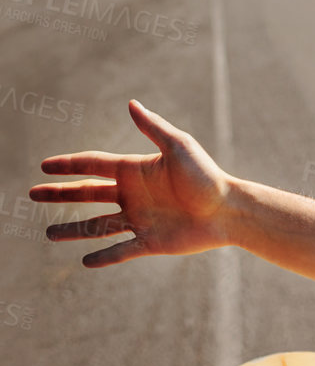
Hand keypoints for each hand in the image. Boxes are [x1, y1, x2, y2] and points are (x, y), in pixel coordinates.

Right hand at [31, 101, 232, 264]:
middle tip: (33, 194)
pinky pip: (121, 250)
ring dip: (73, 229)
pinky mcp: (152, 242)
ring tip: (49, 232)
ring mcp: (141, 220)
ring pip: (98, 226)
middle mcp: (134, 196)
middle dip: (61, 195)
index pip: (93, 166)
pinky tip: (85, 261)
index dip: (68, 166)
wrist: (231, 210)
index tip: (44, 166)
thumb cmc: (208, 177)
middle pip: (88, 195)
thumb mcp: (179, 147)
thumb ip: (153, 128)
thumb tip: (131, 103)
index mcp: (136, 171)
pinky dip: (104, 257)